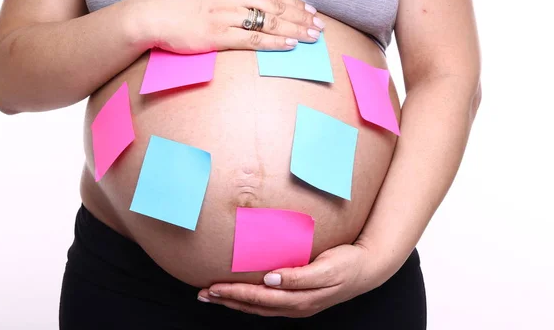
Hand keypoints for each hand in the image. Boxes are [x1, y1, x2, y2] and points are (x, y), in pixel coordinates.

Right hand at [135, 0, 324, 52]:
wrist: (154, 14)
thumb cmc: (179, 0)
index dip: (294, 2)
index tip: (310, 11)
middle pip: (276, 6)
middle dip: (302, 17)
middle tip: (319, 27)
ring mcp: (226, 15)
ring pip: (269, 22)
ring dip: (294, 30)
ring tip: (312, 37)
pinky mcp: (219, 35)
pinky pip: (253, 39)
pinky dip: (274, 42)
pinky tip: (289, 45)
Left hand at [197, 243, 387, 317]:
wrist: (368, 269)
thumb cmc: (348, 265)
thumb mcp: (326, 269)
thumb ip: (299, 276)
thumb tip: (271, 279)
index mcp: (300, 299)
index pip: (259, 298)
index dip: (235, 294)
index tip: (213, 288)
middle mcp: (295, 305)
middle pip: (254, 306)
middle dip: (227, 300)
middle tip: (202, 294)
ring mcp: (297, 304)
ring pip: (259, 307)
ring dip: (235, 302)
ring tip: (213, 296)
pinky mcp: (299, 298)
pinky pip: (268, 303)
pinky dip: (250, 300)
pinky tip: (242, 294)